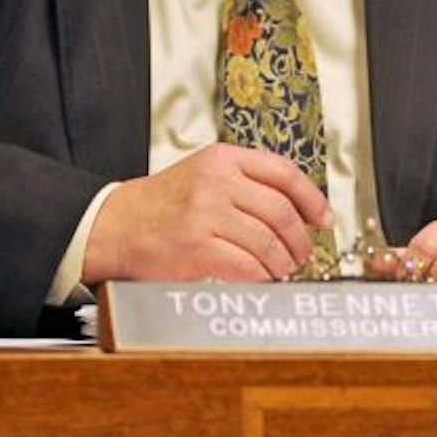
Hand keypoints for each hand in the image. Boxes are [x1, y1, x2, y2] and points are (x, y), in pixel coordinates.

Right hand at [83, 144, 328, 283]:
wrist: (113, 226)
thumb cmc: (159, 206)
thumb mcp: (203, 176)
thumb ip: (245, 184)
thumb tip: (296, 211)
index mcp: (222, 158)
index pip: (284, 173)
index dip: (312, 198)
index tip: (323, 218)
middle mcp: (216, 181)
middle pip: (281, 211)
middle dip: (300, 239)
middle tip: (303, 253)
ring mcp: (205, 213)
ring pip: (268, 241)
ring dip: (283, 262)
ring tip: (283, 269)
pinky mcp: (196, 246)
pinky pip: (247, 265)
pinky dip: (261, 276)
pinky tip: (262, 278)